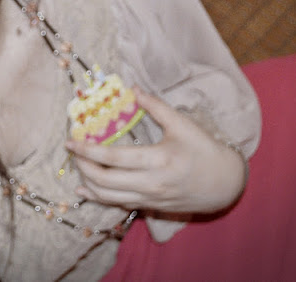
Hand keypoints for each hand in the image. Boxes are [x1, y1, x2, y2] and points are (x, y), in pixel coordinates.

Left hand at [65, 87, 245, 213]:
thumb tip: (133, 88)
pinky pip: (118, 205)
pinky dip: (99, 198)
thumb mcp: (182, 124)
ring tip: (77, 167)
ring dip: (88, 183)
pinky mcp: (151, 207)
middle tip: (72, 152)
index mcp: (157, 159)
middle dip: (82, 167)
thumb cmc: (204, 150)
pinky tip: (85, 190)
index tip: (71, 141)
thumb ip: (155, 106)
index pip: (112, 158)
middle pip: (104, 181)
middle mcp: (150, 183)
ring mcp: (150, 198)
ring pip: (108, 197)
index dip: (87, 150)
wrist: (225, 184)